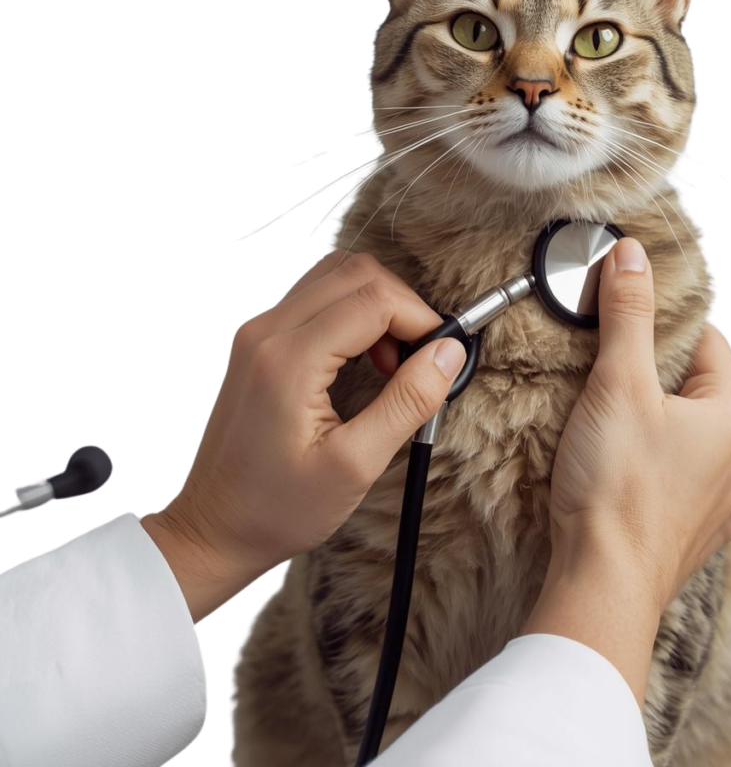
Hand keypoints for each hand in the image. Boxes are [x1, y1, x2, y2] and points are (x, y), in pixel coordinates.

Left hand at [156, 249, 466, 578]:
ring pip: (335, 274)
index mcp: (288, 360)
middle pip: (355, 271)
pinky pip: (316, 296)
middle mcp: (267, 330)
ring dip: (377, 303)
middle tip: (421, 355)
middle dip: (402, 304)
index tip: (441, 354)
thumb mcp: (354, 467)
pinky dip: (353, 311)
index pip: (373, 298)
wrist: (212, 528)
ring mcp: (257, 331)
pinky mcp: (258, 340)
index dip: (420, 317)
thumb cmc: (276, 509)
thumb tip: (448, 353)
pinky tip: (364, 358)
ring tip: (393, 359)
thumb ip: (407, 402)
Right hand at [549, 237, 730, 615]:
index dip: (668, 325)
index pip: (710, 344)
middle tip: (611, 372)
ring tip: (609, 424)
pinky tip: (620, 472)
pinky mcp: (693, 535)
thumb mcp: (618, 384)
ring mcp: (720, 504)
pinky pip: (678, 482)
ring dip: (656, 426)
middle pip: (700, 392)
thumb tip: (632, 257)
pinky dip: (653, 469)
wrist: (603, 586)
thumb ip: (627, 315)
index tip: (631, 318)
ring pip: (690, 440)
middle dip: (657, 377)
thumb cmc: (617, 487)